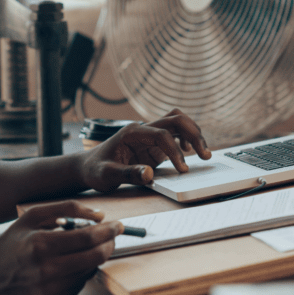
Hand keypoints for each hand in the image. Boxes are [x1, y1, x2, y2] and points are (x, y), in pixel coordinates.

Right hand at [0, 200, 120, 294]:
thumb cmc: (12, 241)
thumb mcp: (33, 215)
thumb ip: (66, 208)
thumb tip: (99, 214)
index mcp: (42, 245)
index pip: (87, 237)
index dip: (107, 230)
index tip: (117, 224)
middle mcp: (47, 271)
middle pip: (94, 257)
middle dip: (109, 244)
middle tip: (113, 235)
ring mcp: (50, 291)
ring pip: (89, 272)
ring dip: (96, 257)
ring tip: (90, 246)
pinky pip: (78, 285)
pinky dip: (81, 272)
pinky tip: (73, 262)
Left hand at [80, 109, 211, 191]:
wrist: (88, 167)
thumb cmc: (96, 170)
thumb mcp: (107, 175)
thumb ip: (128, 174)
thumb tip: (149, 174)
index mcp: (132, 133)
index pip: (162, 134)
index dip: (175, 151)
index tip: (183, 169)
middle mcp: (143, 129)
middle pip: (175, 119)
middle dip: (193, 133)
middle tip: (205, 154)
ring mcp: (149, 135)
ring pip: (177, 123)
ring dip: (193, 133)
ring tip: (204, 153)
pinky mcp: (153, 145)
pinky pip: (175, 135)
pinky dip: (186, 140)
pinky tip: (189, 154)